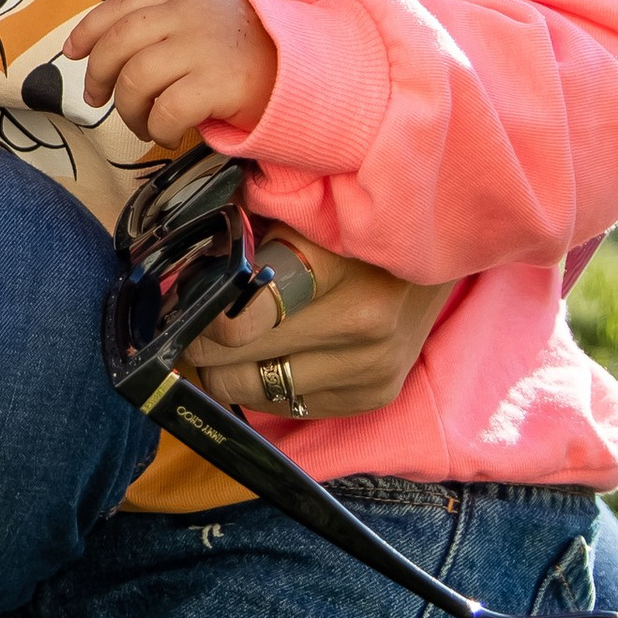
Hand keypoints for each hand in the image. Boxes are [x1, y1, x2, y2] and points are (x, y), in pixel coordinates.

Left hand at [62, 0, 276, 148]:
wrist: (310, 71)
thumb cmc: (251, 51)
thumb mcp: (209, 17)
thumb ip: (166, 21)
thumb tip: (108, 51)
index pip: (122, 4)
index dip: (89, 29)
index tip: (73, 52)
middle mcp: (190, 13)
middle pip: (119, 43)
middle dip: (98, 75)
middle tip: (98, 100)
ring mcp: (203, 46)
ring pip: (136, 80)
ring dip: (128, 111)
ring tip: (141, 124)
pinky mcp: (217, 83)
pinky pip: (165, 110)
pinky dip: (156, 129)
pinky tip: (165, 135)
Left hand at [178, 233, 445, 421]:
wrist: (441, 242)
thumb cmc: (352, 221)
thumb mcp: (299, 211)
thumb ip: (242, 236)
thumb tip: (176, 272)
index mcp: (334, 268)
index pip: (237, 319)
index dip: (196, 315)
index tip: (180, 303)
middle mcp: (359, 326)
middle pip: (237, 363)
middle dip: (201, 345)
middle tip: (190, 323)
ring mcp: (371, 368)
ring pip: (255, 393)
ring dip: (228, 371)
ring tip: (224, 341)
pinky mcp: (376, 395)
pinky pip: (289, 405)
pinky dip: (267, 384)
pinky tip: (270, 353)